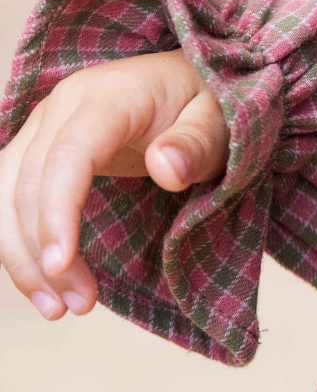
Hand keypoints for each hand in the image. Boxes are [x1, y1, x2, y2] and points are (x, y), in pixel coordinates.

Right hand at [0, 50, 227, 320]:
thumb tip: (166, 167)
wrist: (188, 83)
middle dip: (45, 252)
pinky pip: (8, 197)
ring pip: (4, 194)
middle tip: (81, 305)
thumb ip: (197, 143)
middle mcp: (64, 106)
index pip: (69, 154)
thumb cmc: (208, 102)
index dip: (58, 210)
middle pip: (30, 182)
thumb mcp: (221, 120)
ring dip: (22, 256)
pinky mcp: (38, 149)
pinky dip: (16, 243)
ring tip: (59, 308)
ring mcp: (46, 126)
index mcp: (111, 95)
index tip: (61, 266)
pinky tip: (39, 285)